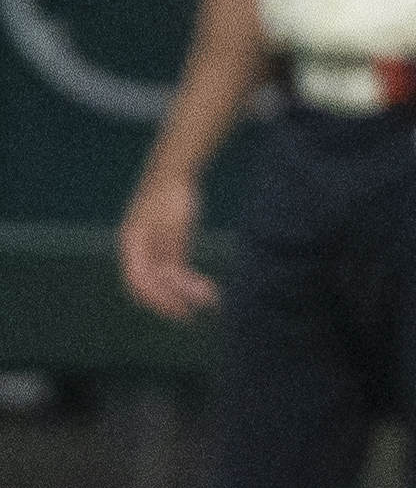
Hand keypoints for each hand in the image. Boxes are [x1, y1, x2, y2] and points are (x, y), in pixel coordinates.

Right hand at [118, 169, 216, 320]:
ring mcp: (151, 250)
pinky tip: (205, 290)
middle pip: (150, 285)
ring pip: (165, 281)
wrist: (173, 172)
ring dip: (184, 293)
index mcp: (132, 245)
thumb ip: (171, 248)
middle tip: (192, 315)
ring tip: (210, 300)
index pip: (139, 281)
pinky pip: (174, 272)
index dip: (157, 299)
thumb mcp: (174, 221)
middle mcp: (138, 252)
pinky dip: (188, 282)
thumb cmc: (171, 194)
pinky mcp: (166, 248)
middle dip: (170, 301)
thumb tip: (170, 278)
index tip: (178, 310)